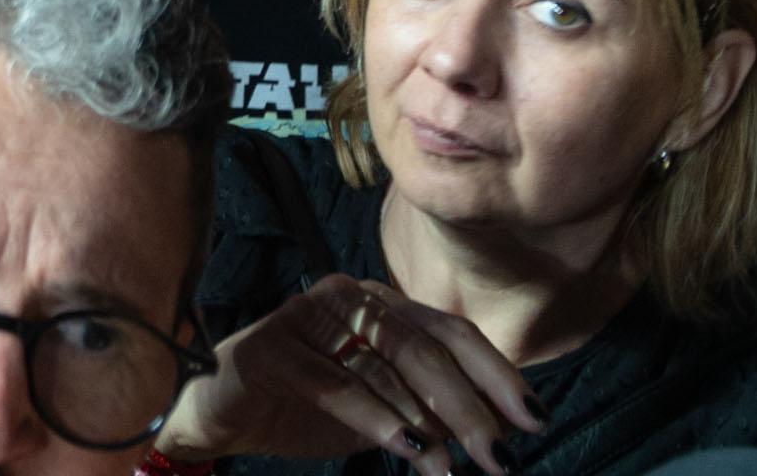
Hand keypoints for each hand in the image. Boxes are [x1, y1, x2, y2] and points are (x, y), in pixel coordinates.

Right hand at [165, 275, 538, 475]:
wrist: (221, 414)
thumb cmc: (305, 408)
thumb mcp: (380, 413)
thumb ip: (427, 412)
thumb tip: (495, 434)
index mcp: (380, 305)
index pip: (452, 333)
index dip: (497, 375)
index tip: (534, 421)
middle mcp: (349, 298)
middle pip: (425, 349)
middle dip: (470, 408)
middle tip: (499, 459)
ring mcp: (308, 316)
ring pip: (385, 366)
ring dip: (426, 424)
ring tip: (450, 471)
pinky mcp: (273, 346)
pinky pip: (336, 383)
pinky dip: (376, 417)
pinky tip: (406, 446)